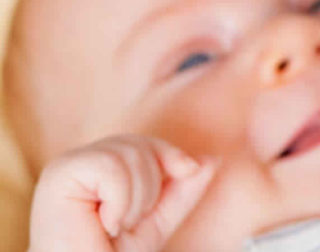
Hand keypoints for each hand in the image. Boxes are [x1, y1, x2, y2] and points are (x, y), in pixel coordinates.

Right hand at [29, 135, 216, 251]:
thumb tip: (211, 159)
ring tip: (115, 225)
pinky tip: (104, 222)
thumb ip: (182, 190)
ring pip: (129, 153)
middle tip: (128, 222)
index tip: (190, 169)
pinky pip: (110, 166)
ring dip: (135, 199)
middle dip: (151, 186)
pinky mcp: (60, 172)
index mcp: (101, 168)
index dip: (171, 155)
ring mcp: (68, 164)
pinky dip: (120, 200)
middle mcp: (82, 161)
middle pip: (139, 144)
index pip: (145, 143)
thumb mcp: (157, 220)